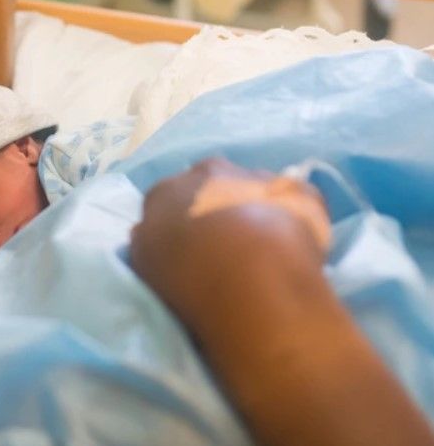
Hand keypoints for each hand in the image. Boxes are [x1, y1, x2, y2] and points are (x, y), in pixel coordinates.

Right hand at [130, 158, 328, 336]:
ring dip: (255, 210)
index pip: (165, 201)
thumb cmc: (186, 274)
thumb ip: (148, 240)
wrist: (250, 273)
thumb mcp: (145, 264)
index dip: (177, 224)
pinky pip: (295, 202)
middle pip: (209, 185)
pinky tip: (297, 248)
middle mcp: (206, 171)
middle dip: (215, 205)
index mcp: (164, 190)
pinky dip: (296, 218)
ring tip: (264, 251)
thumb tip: (151, 232)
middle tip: (225, 245)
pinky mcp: (300, 190)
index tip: (186, 248)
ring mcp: (255, 176)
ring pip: (253, 189)